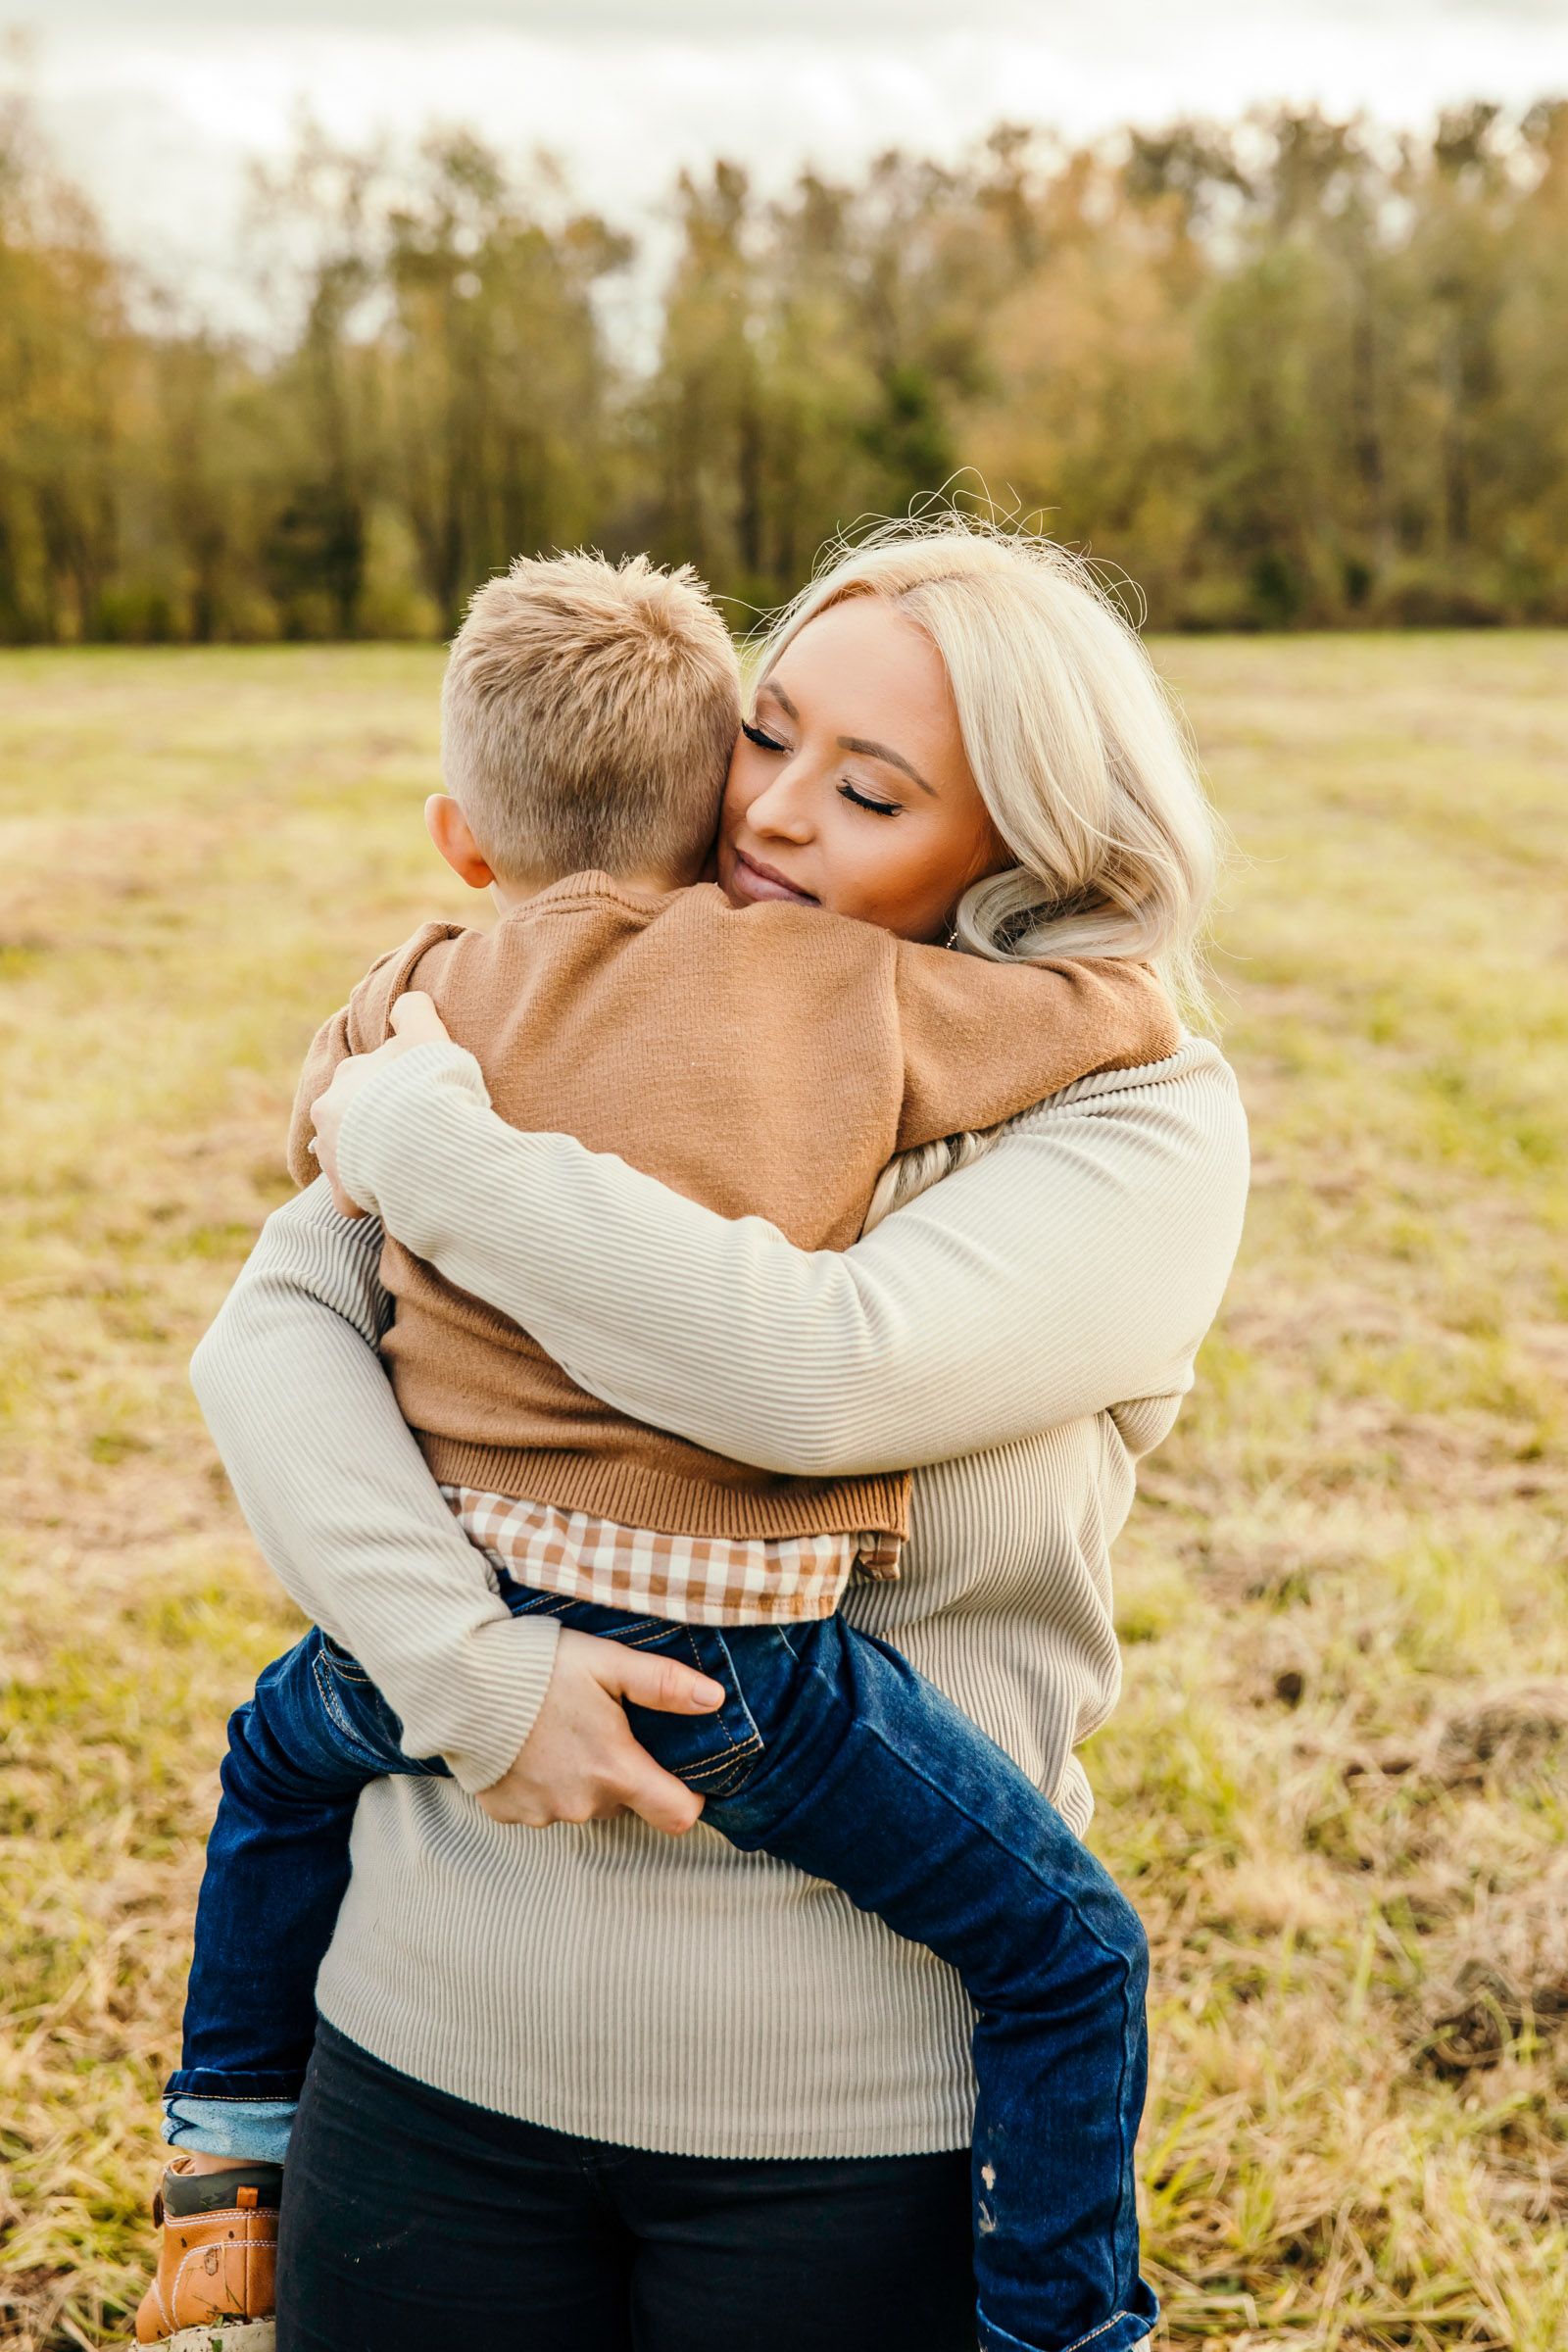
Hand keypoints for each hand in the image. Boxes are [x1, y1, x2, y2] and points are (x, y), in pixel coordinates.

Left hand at [311, 992, 452, 1217]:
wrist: (424, 1135)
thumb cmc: (429, 1083)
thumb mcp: (427, 1034)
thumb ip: (414, 1011)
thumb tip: (410, 1001)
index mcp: (348, 1074)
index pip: (363, 1081)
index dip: (389, 1090)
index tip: (414, 1100)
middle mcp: (329, 1111)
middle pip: (348, 1120)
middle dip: (372, 1128)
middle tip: (413, 1135)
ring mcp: (333, 1154)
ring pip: (347, 1159)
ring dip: (369, 1163)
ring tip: (406, 1166)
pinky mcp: (343, 1192)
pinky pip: (351, 1199)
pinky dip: (368, 1200)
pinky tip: (395, 1196)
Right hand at [476, 1628, 724, 1835]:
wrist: (457, 1681)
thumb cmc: (538, 1667)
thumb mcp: (609, 1663)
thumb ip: (664, 1684)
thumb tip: (715, 1699)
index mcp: (615, 1771)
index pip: (678, 1816)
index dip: (688, 1797)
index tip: (680, 1774)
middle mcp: (581, 1804)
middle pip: (623, 1802)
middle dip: (620, 1773)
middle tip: (601, 1727)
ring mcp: (541, 1813)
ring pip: (580, 1804)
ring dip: (579, 1779)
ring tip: (557, 1732)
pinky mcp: (505, 1813)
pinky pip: (538, 1807)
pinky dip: (540, 1784)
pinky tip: (526, 1748)